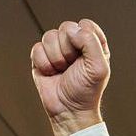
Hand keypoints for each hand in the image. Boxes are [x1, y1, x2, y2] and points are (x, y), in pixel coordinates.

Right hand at [30, 19, 110, 135]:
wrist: (69, 110)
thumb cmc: (86, 91)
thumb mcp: (99, 67)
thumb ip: (91, 41)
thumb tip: (72, 30)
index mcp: (92, 43)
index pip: (85, 25)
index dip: (83, 39)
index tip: (86, 57)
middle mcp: (74, 44)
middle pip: (66, 28)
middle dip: (68, 50)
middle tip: (73, 66)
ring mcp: (56, 50)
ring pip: (49, 36)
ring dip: (56, 58)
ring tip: (62, 71)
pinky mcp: (41, 58)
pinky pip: (37, 48)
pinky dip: (44, 64)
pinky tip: (51, 73)